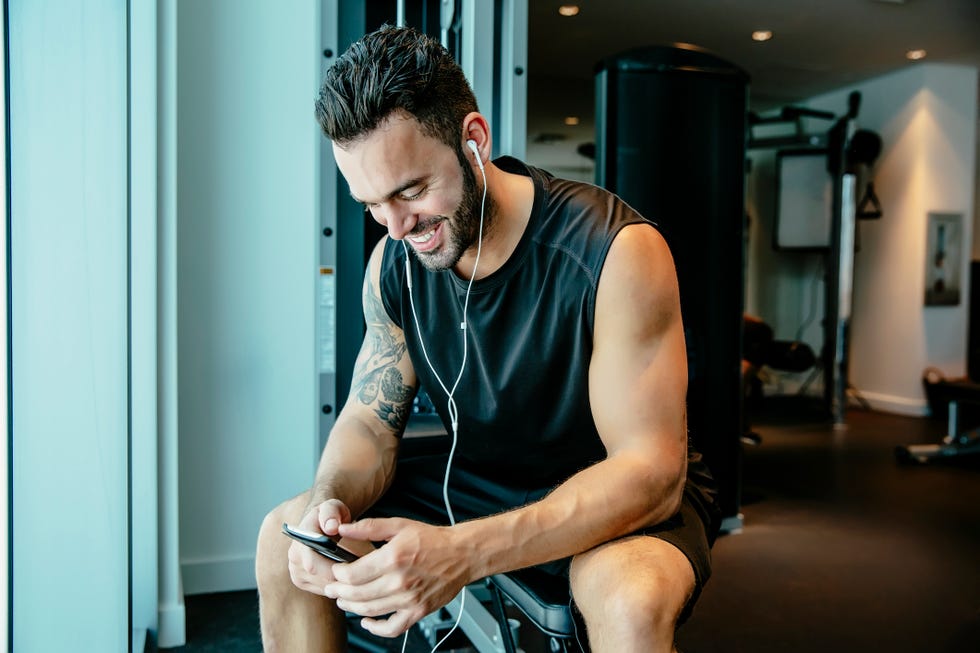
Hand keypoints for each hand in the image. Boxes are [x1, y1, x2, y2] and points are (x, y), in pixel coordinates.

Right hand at [286, 499, 352, 595]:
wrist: (322, 522)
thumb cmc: (330, 514)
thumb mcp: (332, 507)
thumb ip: (331, 513)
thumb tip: (331, 527)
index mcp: (300, 540)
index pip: (312, 564)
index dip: (333, 569)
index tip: (354, 567)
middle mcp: (294, 557)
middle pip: (320, 579)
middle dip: (342, 577)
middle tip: (363, 573)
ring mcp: (296, 571)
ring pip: (323, 587)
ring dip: (341, 583)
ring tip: (358, 573)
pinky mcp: (301, 581)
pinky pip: (323, 590)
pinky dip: (338, 585)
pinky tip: (349, 576)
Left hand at [324, 517, 471, 637]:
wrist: (461, 553)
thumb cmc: (433, 539)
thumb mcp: (399, 525)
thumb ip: (369, 527)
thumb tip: (343, 527)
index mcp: (393, 558)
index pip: (353, 574)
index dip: (338, 575)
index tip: (335, 571)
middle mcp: (400, 581)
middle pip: (357, 595)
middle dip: (339, 592)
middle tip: (332, 588)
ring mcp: (409, 599)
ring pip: (370, 611)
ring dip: (351, 608)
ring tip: (344, 601)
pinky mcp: (418, 611)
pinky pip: (392, 628)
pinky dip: (376, 628)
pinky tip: (367, 621)